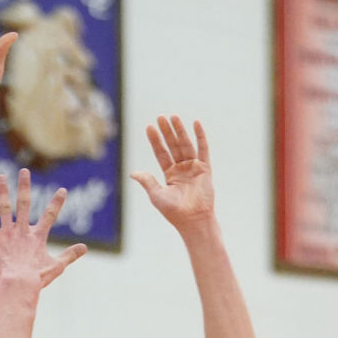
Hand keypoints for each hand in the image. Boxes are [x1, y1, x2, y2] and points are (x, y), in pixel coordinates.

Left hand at [0, 168, 85, 291]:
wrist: (19, 284)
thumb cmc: (37, 279)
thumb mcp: (57, 266)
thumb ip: (70, 255)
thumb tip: (85, 248)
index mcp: (37, 236)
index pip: (50, 215)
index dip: (57, 202)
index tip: (62, 190)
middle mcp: (22, 230)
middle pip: (24, 204)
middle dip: (24, 186)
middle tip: (24, 171)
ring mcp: (6, 234)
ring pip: (4, 208)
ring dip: (3, 191)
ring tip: (1, 176)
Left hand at [131, 116, 214, 230]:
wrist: (193, 220)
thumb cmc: (174, 212)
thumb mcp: (157, 195)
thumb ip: (147, 181)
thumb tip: (132, 173)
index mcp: (170, 175)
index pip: (161, 154)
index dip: (155, 141)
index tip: (149, 127)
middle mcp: (182, 169)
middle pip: (173, 146)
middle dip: (167, 132)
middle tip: (160, 117)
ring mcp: (194, 168)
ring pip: (185, 145)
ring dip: (180, 130)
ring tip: (173, 117)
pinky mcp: (205, 169)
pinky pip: (203, 149)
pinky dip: (200, 136)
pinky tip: (195, 123)